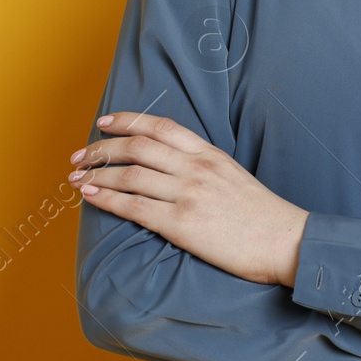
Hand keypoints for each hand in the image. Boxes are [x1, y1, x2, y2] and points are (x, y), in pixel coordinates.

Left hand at [68, 111, 308, 287]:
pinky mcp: (183, 223)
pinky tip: (91, 196)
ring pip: (131, 173)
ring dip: (98, 173)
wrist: (285, 240)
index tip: (104, 122)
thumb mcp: (233, 175)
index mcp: (209, 153)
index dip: (128, 120)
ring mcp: (189, 194)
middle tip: (79, 155)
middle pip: (138, 146)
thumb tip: (170, 166)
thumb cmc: (261, 214)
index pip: (161, 126)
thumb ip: (203, 166)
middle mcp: (197, 167)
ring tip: (76, 177)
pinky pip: (135, 207)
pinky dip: (108, 198)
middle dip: (102, 148)